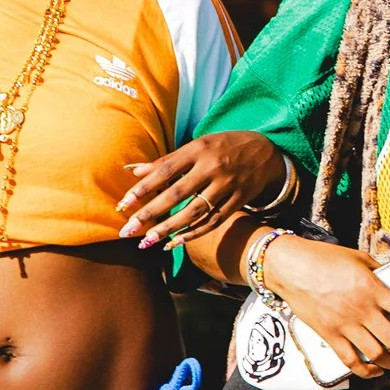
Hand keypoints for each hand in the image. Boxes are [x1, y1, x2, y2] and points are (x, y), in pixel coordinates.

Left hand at [118, 129, 290, 247]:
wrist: (266, 151)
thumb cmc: (222, 147)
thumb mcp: (196, 146)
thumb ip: (166, 161)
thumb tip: (132, 171)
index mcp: (198, 149)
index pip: (165, 170)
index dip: (143, 188)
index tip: (123, 204)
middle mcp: (213, 167)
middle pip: (177, 194)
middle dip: (151, 213)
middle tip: (128, 230)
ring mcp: (228, 185)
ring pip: (195, 212)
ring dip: (169, 228)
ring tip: (148, 241)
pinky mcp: (239, 200)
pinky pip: (213, 221)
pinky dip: (193, 233)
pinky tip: (174, 243)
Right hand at [259, 234, 389, 375]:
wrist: (291, 267)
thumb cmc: (324, 259)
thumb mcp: (358, 258)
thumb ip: (379, 271)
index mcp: (373, 288)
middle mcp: (362, 309)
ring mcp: (345, 325)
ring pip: (377, 354)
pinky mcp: (329, 335)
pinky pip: (351, 361)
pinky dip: (366, 370)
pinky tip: (374, 370)